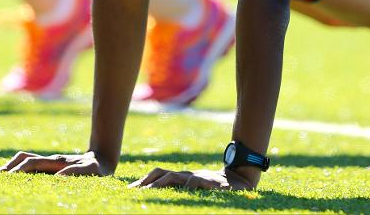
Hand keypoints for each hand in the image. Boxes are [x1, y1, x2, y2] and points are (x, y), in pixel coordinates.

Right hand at [0, 150, 113, 176]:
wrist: (102, 159)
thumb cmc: (97, 168)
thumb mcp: (90, 171)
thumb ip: (75, 172)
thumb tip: (57, 177)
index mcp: (55, 162)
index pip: (31, 164)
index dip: (17, 170)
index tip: (6, 178)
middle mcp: (49, 161)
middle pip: (23, 160)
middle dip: (8, 168)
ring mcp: (48, 163)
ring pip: (25, 161)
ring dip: (11, 168)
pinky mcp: (50, 167)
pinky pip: (30, 167)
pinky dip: (18, 170)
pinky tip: (13, 180)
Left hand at [130, 167, 256, 190]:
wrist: (240, 179)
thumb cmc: (215, 187)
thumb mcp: (194, 188)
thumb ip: (179, 188)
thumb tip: (159, 195)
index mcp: (182, 176)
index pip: (158, 174)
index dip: (143, 181)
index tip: (128, 191)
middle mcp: (187, 174)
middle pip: (162, 173)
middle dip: (146, 182)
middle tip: (133, 193)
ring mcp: (199, 178)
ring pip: (177, 177)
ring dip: (161, 184)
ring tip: (149, 192)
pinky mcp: (211, 183)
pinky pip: (198, 184)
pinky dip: (189, 187)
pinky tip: (182, 190)